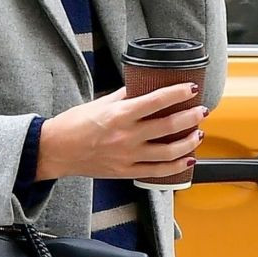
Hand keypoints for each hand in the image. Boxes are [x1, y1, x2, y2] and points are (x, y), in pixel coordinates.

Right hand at [36, 81, 208, 181]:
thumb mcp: (100, 103)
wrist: (56, 151)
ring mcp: (128, 156)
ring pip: (169, 151)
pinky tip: (188, 159)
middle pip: (169, 126)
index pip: (157, 100)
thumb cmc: (74, 124)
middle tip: (201, 111)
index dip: (178, 93)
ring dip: (189, 142)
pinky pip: (158, 171)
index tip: (191, 88)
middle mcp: (126, 136)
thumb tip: (143, 85)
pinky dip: (177, 166)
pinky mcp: (126, 171)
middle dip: (191, 117)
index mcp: (120, 114)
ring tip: (198, 134)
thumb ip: (124, 95)